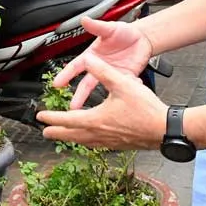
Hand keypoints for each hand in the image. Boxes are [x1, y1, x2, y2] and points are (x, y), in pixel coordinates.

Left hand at [37, 54, 167, 149]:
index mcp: (96, 119)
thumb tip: (88, 60)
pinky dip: (86, 142)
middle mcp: (99, 134)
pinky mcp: (118, 145)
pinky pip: (96, 145)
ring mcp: (109, 142)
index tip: (40, 117)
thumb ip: (103, 72)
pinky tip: (89, 140)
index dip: (52, 118)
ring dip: (70, 138)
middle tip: (44, 131)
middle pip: (72, 135)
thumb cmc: (145, 109)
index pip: (67, 120)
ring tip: (62, 137)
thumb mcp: (122, 83)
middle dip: (56, 132)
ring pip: (83, 142)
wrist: (164, 129)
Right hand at [51, 18, 153, 108]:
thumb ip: (97, 26)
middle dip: (78, 95)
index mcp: (92, 56)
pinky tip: (118, 103)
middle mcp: (99, 68)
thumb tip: (84, 20)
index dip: (66, 75)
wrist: (143, 38)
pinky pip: (120, 90)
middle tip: (71, 108)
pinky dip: (119, 96)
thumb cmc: (124, 32)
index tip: (57, 84)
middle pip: (85, 84)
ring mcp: (111, 75)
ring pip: (100, 91)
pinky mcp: (124, 80)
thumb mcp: (110, 28)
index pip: (76, 67)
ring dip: (94, 101)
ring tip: (88, 114)